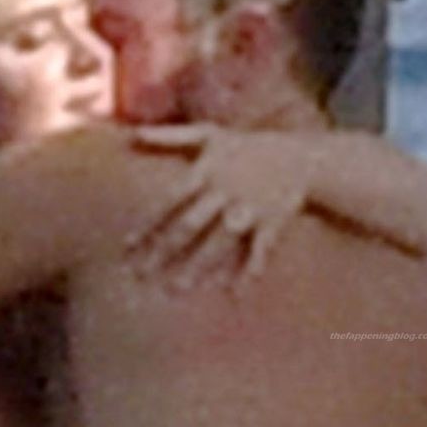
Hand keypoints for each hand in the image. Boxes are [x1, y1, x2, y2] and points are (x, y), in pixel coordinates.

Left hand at [127, 126, 308, 291]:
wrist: (299, 156)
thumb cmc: (246, 147)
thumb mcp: (210, 134)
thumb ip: (170, 136)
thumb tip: (133, 133)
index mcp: (207, 172)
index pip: (170, 200)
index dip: (148, 222)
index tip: (127, 246)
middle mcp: (225, 192)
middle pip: (190, 225)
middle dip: (164, 250)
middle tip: (141, 276)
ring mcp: (249, 209)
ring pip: (219, 241)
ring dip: (198, 265)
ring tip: (178, 289)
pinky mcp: (272, 223)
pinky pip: (259, 251)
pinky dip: (249, 271)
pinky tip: (234, 294)